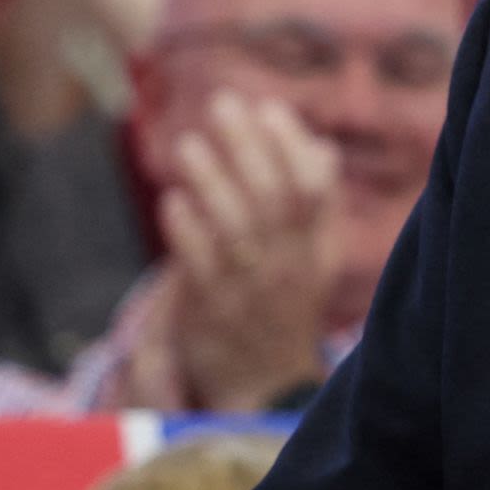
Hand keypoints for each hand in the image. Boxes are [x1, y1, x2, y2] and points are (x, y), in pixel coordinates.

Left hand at [152, 92, 341, 412]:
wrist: (266, 386)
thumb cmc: (284, 303)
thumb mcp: (316, 257)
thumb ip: (317, 204)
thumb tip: (316, 143)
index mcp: (316, 248)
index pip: (314, 191)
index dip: (292, 147)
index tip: (269, 109)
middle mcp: (288, 266)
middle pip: (272, 199)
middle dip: (248, 146)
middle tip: (221, 103)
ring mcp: (250, 291)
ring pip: (236, 230)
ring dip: (212, 182)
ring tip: (188, 144)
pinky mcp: (212, 313)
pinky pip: (201, 268)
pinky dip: (187, 232)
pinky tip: (173, 201)